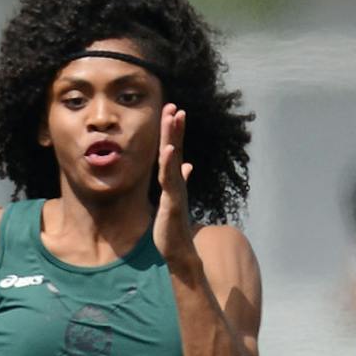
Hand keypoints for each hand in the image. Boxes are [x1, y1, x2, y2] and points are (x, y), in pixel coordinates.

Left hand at [153, 103, 196, 266]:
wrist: (179, 249)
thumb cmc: (173, 226)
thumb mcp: (172, 199)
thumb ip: (178, 180)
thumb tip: (187, 165)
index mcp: (175, 180)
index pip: (173, 151)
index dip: (173, 133)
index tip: (171, 112)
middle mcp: (177, 181)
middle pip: (176, 149)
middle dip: (174, 127)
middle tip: (173, 106)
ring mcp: (176, 190)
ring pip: (174, 159)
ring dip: (174, 138)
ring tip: (175, 118)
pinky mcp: (172, 201)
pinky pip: (169, 179)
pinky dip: (169, 163)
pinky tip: (168, 149)